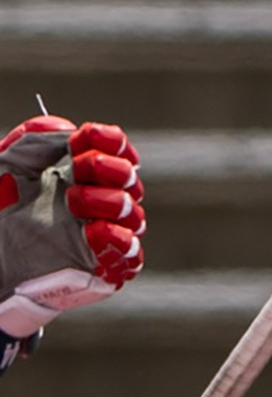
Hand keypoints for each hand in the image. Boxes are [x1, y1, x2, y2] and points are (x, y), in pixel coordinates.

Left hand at [0, 117, 145, 342]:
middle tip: (82, 168)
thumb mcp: (7, 164)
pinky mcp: (102, 269)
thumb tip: (67, 127)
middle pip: (130, 182)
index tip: (89, 136)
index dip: (112, 142)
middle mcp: (98, 203)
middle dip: (113, 170)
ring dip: (112, 202)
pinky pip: (130, 256)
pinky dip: (118, 241)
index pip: (117, 152)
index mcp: (81, 176)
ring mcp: (103, 236)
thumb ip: (36, 138)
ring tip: (75, 200)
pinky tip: (94, 232)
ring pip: (134, 217)